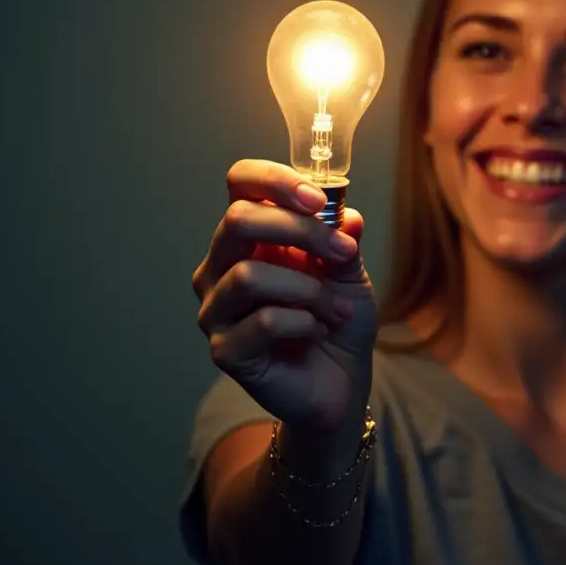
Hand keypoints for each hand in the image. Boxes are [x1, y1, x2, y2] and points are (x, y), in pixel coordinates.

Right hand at [192, 159, 378, 434]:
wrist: (340, 383)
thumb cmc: (337, 318)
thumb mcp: (349, 272)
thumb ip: (342, 239)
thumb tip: (346, 215)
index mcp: (248, 235)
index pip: (240, 183)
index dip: (275, 181)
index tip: (318, 200)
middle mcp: (220, 266)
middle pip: (238, 221)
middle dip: (302, 232)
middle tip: (343, 254)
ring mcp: (216, 308)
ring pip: (250, 276)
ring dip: (309, 289)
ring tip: (337, 309)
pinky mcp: (224, 350)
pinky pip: (264, 322)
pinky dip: (304, 323)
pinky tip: (316, 332)